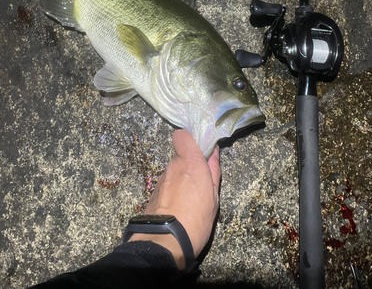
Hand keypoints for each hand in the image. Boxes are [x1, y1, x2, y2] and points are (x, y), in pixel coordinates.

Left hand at [127, 130, 220, 268]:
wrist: (166, 241)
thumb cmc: (197, 217)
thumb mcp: (213, 195)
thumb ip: (213, 170)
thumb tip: (214, 151)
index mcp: (190, 162)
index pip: (182, 135)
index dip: (189, 140)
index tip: (200, 151)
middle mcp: (172, 166)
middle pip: (180, 157)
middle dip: (189, 165)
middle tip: (200, 183)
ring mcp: (160, 179)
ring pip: (173, 172)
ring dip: (181, 180)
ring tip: (189, 201)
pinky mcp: (152, 193)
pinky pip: (166, 185)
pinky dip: (172, 192)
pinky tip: (178, 208)